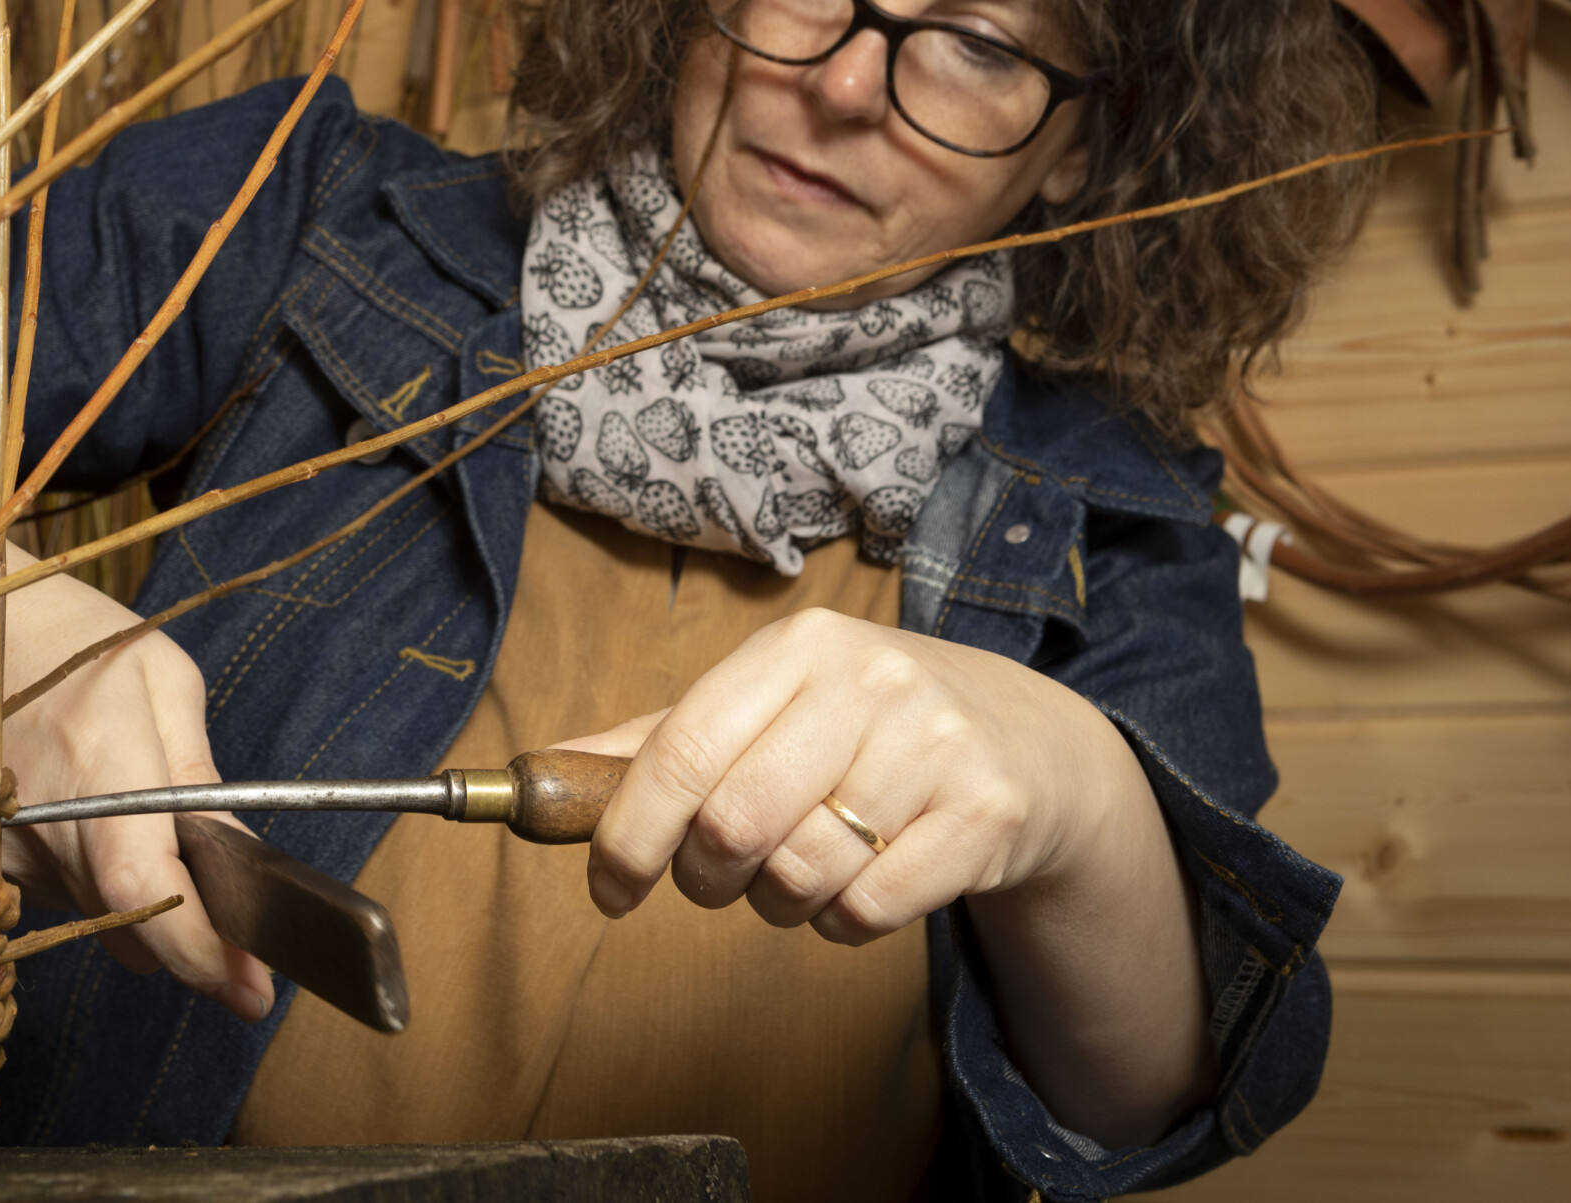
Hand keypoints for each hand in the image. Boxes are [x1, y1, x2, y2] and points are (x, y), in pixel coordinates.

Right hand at [0, 419, 271, 1019]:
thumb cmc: (71, 638)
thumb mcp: (162, 678)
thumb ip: (198, 780)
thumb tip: (242, 866)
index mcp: (97, 766)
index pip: (145, 894)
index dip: (199, 953)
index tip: (251, 993)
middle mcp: (40, 825)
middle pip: (128, 926)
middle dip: (184, 927)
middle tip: (223, 898)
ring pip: (93, 913)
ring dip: (131, 890)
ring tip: (129, 810)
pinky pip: (55, 891)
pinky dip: (85, 870)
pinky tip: (82, 812)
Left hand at [569, 605, 1215, 1143]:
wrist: (1026, 744)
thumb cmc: (863, 727)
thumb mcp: (769, 705)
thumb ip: (660, 741)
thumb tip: (544, 773)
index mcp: (799, 646)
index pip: (683, 749)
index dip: (629, 833)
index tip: (607, 886)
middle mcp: (870, 681)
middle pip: (735, 824)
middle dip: (706, 877)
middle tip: (717, 879)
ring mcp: (934, 745)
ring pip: (802, 876)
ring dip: (780, 902)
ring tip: (802, 869)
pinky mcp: (985, 815)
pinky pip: (870, 911)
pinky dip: (845, 923)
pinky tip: (861, 883)